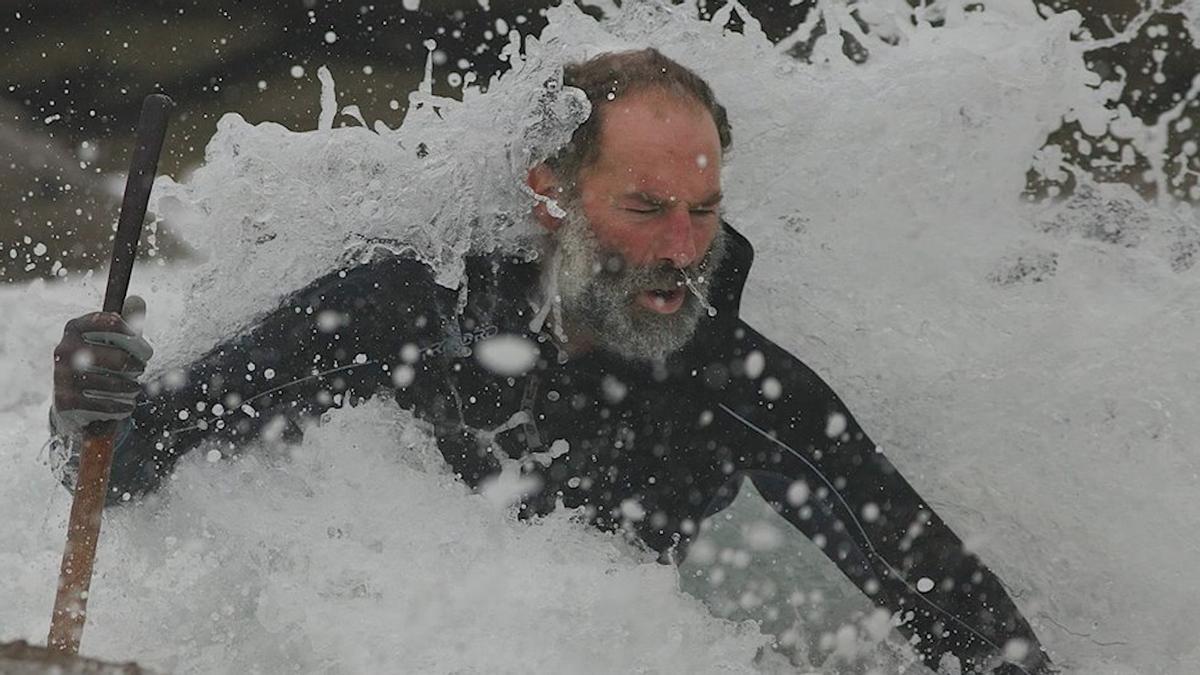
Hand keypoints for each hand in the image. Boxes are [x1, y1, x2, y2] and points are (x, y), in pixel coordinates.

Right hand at [51, 296, 152, 432]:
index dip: (134, 335)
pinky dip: (123, 406)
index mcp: (74, 328)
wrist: (72, 402)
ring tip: (134, 388)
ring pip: (114, 383)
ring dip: (131, 388)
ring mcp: (62, 375)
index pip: (111, 321)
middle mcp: (64, 349)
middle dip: (137, 366)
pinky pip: (106, 404)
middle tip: (141, 368)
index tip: (144, 348)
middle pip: (119, 359)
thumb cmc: (99, 363)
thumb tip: (138, 300)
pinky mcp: (66, 401)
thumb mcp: (111, 340)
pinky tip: (127, 404)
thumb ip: (127, 320)